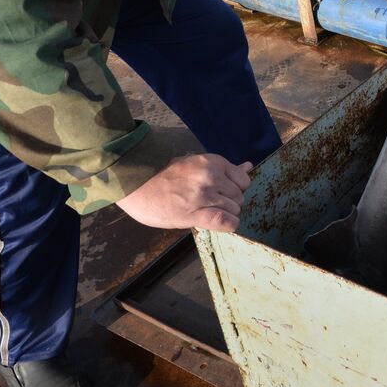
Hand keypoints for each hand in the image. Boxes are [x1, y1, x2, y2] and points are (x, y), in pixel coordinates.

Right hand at [116, 154, 252, 231]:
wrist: (137, 184)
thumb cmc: (165, 174)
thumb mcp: (197, 164)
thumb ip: (224, 168)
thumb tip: (248, 166)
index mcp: (213, 162)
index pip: (243, 180)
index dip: (236, 189)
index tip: (223, 193)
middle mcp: (212, 176)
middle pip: (239, 197)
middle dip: (230, 203)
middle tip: (212, 205)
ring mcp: (204, 195)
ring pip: (234, 209)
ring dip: (225, 214)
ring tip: (207, 212)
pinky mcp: (195, 213)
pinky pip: (225, 221)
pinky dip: (228, 224)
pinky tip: (218, 222)